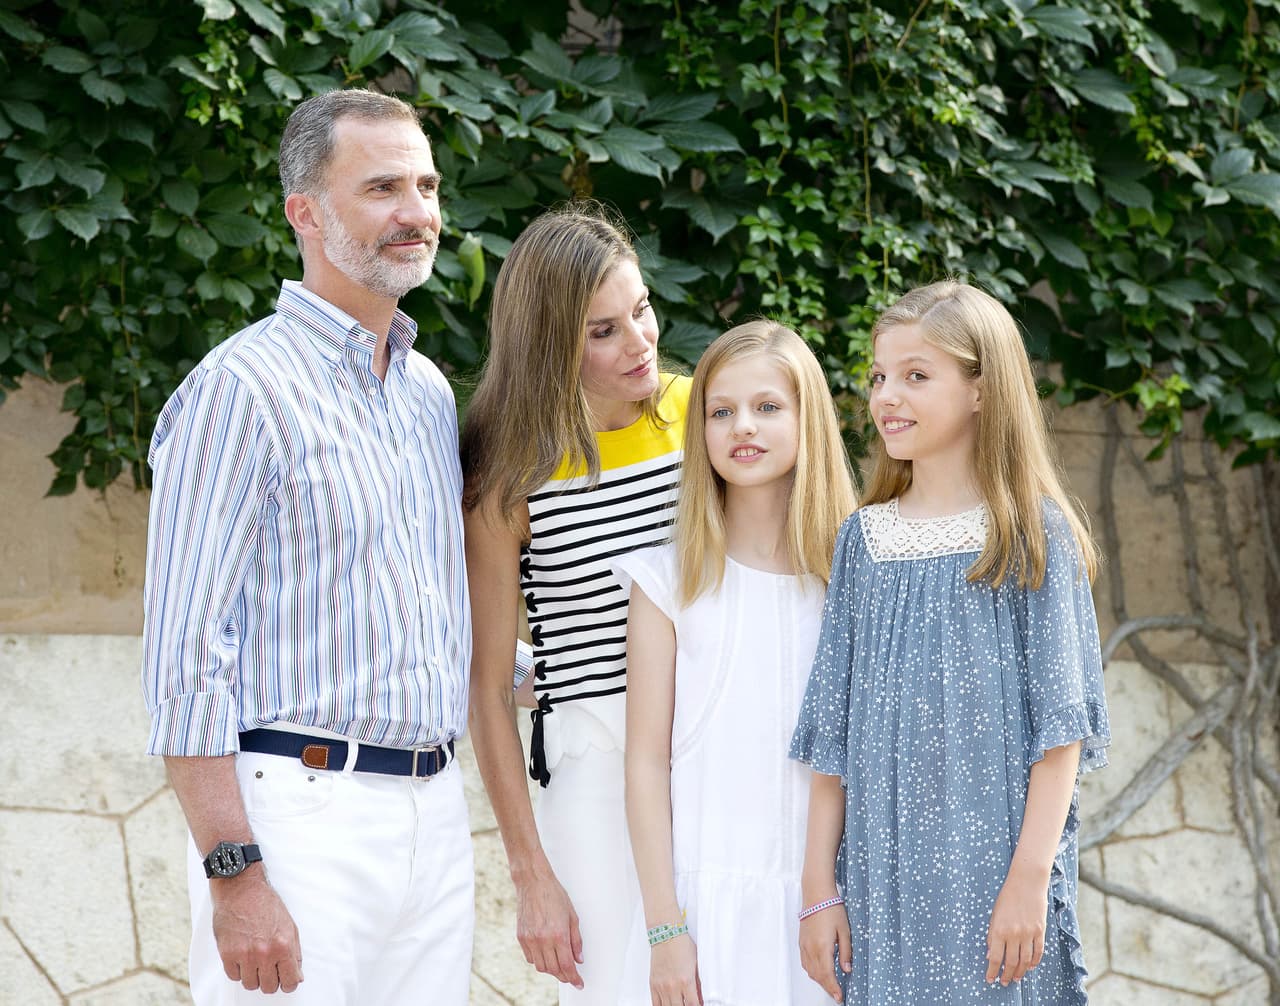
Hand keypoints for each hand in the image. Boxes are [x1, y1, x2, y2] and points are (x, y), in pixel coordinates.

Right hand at [210, 871, 302, 993]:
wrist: (241, 889)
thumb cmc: (265, 904)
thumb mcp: (289, 926)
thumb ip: (294, 954)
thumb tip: (297, 976)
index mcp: (283, 945)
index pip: (290, 982)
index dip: (288, 982)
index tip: (285, 979)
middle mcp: (265, 953)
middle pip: (269, 987)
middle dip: (270, 979)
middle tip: (268, 966)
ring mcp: (245, 955)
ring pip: (250, 984)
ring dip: (253, 975)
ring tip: (254, 958)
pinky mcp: (227, 954)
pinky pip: (234, 976)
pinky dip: (238, 970)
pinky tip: (242, 955)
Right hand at [514, 866, 583, 988]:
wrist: (533, 882)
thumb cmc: (554, 895)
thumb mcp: (572, 916)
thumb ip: (576, 940)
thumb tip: (579, 959)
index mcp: (558, 934)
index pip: (567, 965)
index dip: (574, 978)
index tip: (579, 983)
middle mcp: (543, 939)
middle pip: (554, 970)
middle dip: (564, 976)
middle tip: (571, 976)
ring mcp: (530, 939)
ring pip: (541, 967)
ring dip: (551, 970)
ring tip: (559, 965)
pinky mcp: (521, 937)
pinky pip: (530, 958)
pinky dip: (539, 961)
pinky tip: (546, 954)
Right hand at [648, 933, 701, 1005]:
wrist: (665, 933)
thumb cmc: (681, 944)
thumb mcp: (695, 964)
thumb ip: (698, 984)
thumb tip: (700, 998)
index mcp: (686, 980)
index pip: (693, 1005)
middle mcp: (673, 985)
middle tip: (688, 1004)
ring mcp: (661, 986)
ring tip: (678, 1003)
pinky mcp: (653, 984)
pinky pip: (655, 1004)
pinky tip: (667, 1005)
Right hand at [799, 902, 850, 1001]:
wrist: (816, 894)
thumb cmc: (831, 908)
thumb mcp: (845, 930)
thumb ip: (846, 952)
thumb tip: (847, 969)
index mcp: (823, 947)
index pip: (828, 975)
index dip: (833, 988)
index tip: (840, 997)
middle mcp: (811, 948)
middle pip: (818, 976)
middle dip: (827, 988)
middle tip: (836, 995)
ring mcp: (804, 945)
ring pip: (810, 971)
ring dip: (819, 981)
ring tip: (830, 985)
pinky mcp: (801, 941)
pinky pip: (805, 962)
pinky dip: (812, 971)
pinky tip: (818, 972)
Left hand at [985, 865, 1047, 985]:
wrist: (1026, 883)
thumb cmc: (1007, 897)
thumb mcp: (994, 915)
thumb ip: (992, 936)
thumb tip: (990, 956)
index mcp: (999, 930)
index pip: (996, 958)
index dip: (992, 971)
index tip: (990, 979)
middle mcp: (1014, 934)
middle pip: (1011, 962)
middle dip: (1007, 975)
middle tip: (1004, 982)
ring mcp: (1029, 933)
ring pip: (1025, 960)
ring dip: (1020, 972)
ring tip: (1016, 978)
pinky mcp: (1041, 931)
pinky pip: (1038, 952)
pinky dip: (1034, 962)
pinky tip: (1029, 967)